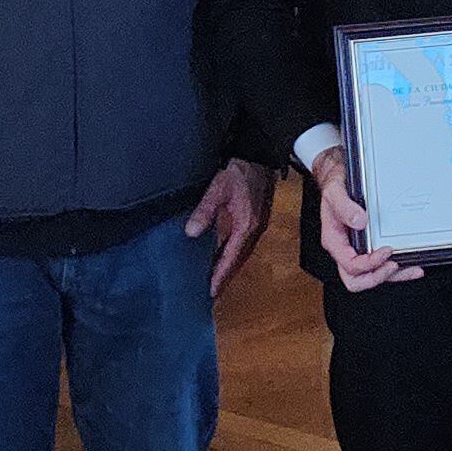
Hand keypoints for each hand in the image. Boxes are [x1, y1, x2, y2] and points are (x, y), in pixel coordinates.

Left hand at [189, 157, 274, 290]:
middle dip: (225, 278)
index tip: (211, 292)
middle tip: (211, 294)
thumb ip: (205, 211)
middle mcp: (254, 230)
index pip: (231, 258)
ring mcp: (257, 226)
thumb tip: (191, 232)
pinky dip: (232, 255)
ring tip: (215, 281)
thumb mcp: (218, 189)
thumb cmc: (240, 171)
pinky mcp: (255, 221)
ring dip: (229, 268)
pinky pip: (242, 245)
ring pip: (241, 254)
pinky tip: (223, 257)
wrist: (260, 157)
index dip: (220, 276)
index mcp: (246, 226)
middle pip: (238, 261)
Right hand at [308, 145, 421, 291]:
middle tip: (394, 265)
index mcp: (334, 241)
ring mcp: (357, 250)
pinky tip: (411, 263)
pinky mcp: (368, 245)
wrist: (338, 176)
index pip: (350, 265)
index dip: (369, 263)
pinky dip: (398, 268)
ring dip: (393, 276)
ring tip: (412, 269)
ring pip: (372, 276)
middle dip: (377, 277)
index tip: (386, 250)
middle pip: (357, 280)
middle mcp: (345, 249)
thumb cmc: (335, 186)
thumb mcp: (334, 192)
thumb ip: (344, 207)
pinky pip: (381, 264)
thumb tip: (360, 222)